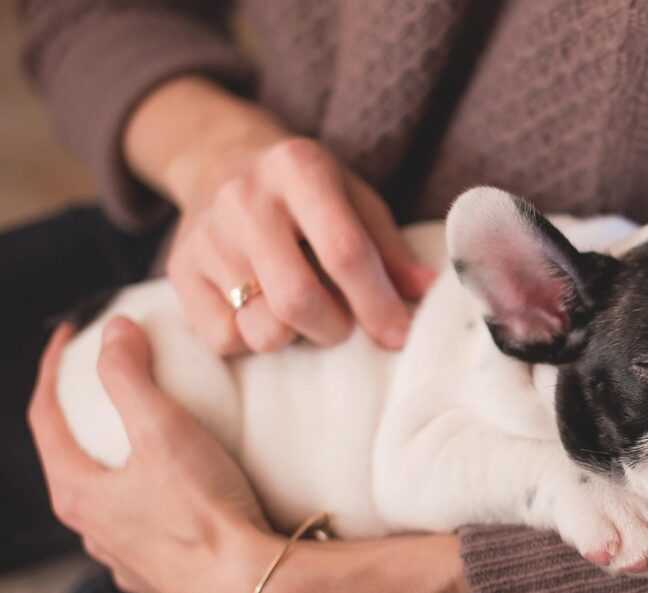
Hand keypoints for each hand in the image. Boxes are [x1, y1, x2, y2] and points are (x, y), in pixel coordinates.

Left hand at [27, 319, 281, 592]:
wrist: (252, 587)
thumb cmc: (205, 512)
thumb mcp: (163, 431)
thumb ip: (130, 376)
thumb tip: (114, 331)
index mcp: (78, 494)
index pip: (44, 418)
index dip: (52, 369)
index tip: (70, 335)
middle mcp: (92, 532)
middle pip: (72, 460)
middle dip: (84, 417)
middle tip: (108, 383)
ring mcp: (125, 560)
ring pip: (108, 500)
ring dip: (117, 464)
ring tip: (147, 439)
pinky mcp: (161, 578)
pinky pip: (143, 529)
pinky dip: (149, 500)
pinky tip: (177, 495)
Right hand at [126, 77, 433, 354]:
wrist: (218, 159)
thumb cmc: (305, 190)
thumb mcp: (355, 199)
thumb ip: (390, 249)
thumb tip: (429, 293)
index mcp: (299, 169)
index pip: (344, 252)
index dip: (376, 303)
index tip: (398, 336)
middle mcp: (245, 198)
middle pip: (298, 300)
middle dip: (334, 328)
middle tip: (343, 322)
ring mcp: (205, 236)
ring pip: (262, 329)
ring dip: (295, 336)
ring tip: (301, 311)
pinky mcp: (179, 270)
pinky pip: (224, 339)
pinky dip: (253, 339)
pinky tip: (262, 310)